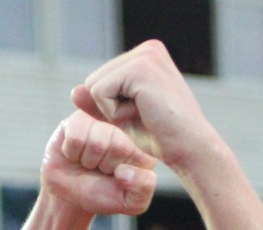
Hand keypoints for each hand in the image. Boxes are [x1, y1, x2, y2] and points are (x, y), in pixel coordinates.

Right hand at [41, 111, 156, 217]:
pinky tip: (75, 153)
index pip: (138, 153)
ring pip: (96, 141)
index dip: (122, 171)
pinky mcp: (78, 119)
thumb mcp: (130, 201)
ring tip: (88, 161)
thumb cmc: (101, 193)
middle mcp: (125, 126)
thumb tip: (125, 170)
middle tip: (100, 168)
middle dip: (105, 165)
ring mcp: (101, 119)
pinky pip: (76, 136)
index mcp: (143, 143)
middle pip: (118, 145)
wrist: (69, 194)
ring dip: (88, 160)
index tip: (117, 175)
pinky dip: (72, 152)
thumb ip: (142, 189)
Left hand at [72, 39, 221, 170]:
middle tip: (143, 115)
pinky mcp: (140, 68)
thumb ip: (98, 102)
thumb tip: (74, 90)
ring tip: (144, 113)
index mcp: (146, 55)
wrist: (188, 148)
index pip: (100, 78)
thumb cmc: (159, 135)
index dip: (111, 105)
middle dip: (110, 107)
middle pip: (94, 80)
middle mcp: (148, 48)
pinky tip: (142, 113)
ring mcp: (146, 55)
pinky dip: (115, 112)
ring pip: (94, 86)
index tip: (142, 112)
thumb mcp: (120, 117)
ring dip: (112, 110)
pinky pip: (100, 93)